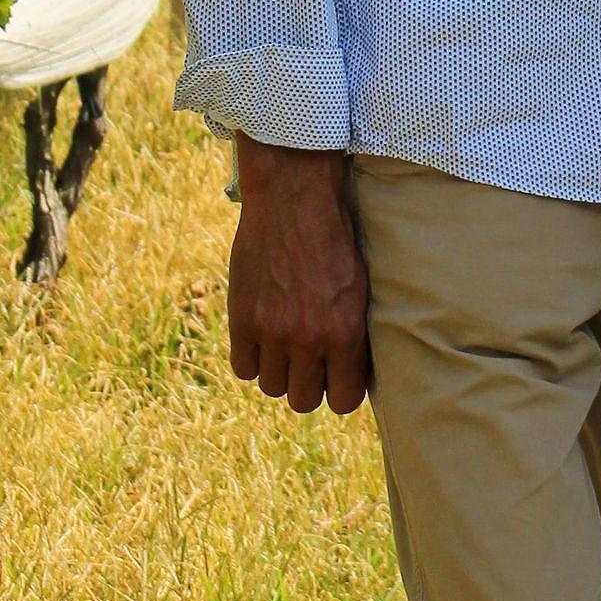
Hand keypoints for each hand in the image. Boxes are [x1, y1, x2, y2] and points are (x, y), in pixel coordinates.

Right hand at [227, 140, 370, 413]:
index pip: (345, 401)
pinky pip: (243, 368)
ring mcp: (272, 331)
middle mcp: (309, 338)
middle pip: (304, 400)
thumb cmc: (334, 238)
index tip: (336, 377)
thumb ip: (352, 332)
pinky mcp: (242, 319)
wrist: (294, 198)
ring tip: (284, 344)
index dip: (340, 392)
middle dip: (308, 385)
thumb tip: (350, 373)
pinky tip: (261, 337)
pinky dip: (252, 358)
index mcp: (346, 332)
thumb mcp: (358, 286)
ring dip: (278, 371)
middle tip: (308, 362)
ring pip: (272, 387)